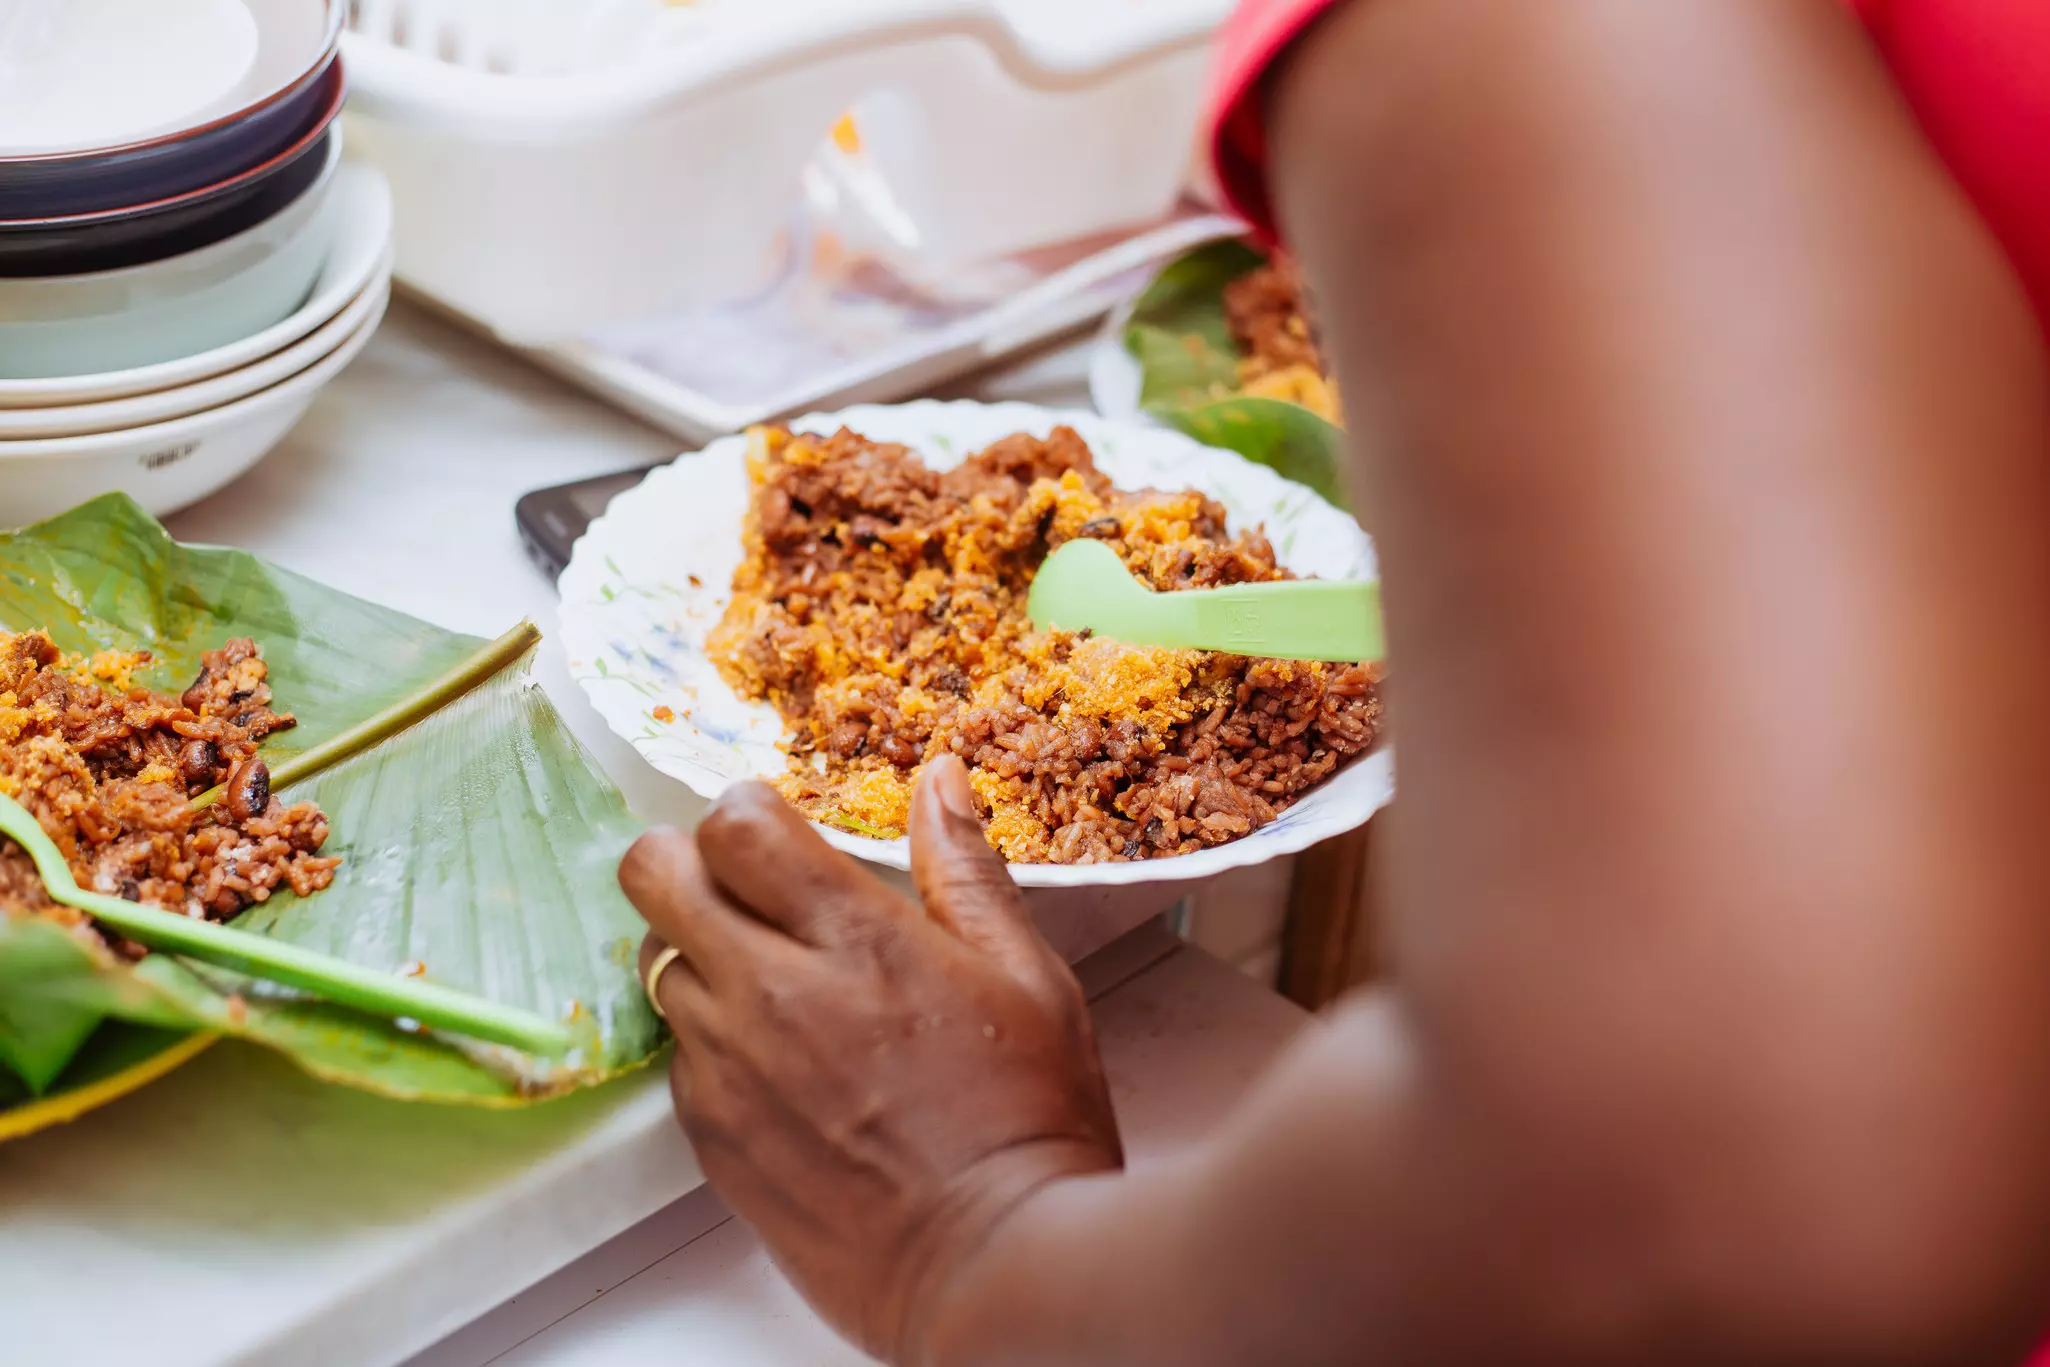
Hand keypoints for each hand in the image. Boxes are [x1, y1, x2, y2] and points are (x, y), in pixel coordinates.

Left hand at [623, 756, 1122, 1363]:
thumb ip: (966, 870)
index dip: (747, 815)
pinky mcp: (712, 1138)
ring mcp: (731, 1070)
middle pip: (655, 876)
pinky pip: (676, 1055)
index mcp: (857, 941)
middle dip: (687, 863)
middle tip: (743, 889)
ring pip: (654, 965)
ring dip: (698, 954)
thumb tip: (939, 779)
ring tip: (772, 983)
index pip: (733, 826)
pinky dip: (710, 1039)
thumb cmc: (1027, 1126)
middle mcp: (773, 994)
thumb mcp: (1027, 978)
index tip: (779, 836)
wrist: (993, 1271)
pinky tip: (779, 1062)